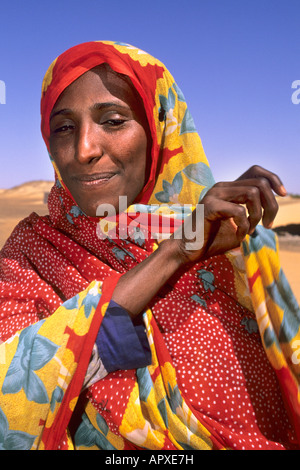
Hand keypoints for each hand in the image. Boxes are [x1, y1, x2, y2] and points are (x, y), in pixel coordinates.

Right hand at [171, 165, 286, 263]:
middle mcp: (222, 187)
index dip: (273, 179)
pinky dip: (245, 226)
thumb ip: (253, 215)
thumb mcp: (240, 226)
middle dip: (272, 205)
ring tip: (250, 230)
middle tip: (268, 224)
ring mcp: (215, 194)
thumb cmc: (212, 240)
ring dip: (257, 215)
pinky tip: (239, 236)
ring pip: (252, 193)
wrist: (188, 250)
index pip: (255, 171)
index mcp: (228, 189)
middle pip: (260, 183)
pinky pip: (240, 211)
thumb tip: (272, 211)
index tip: (283, 194)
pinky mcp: (210, 205)